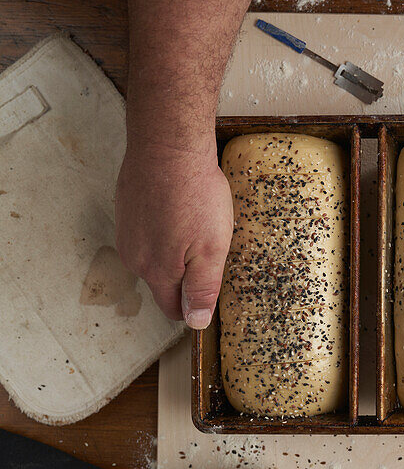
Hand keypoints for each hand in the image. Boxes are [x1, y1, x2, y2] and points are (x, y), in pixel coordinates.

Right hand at [114, 140, 232, 327]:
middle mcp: (135, 256)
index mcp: (157, 271)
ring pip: (155, 256)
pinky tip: (181, 210)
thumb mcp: (212, 249)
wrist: (167, 146)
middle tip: (210, 248)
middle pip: (163, 282)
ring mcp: (127, 231)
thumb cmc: (194, 195)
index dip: (193, 306)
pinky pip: (148, 232)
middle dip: (187, 275)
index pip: (172, 307)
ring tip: (197, 225)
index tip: (210, 291)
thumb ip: (202, 289)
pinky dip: (165, 227)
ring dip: (176, 249)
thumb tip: (195, 322)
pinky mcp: (127, 210)